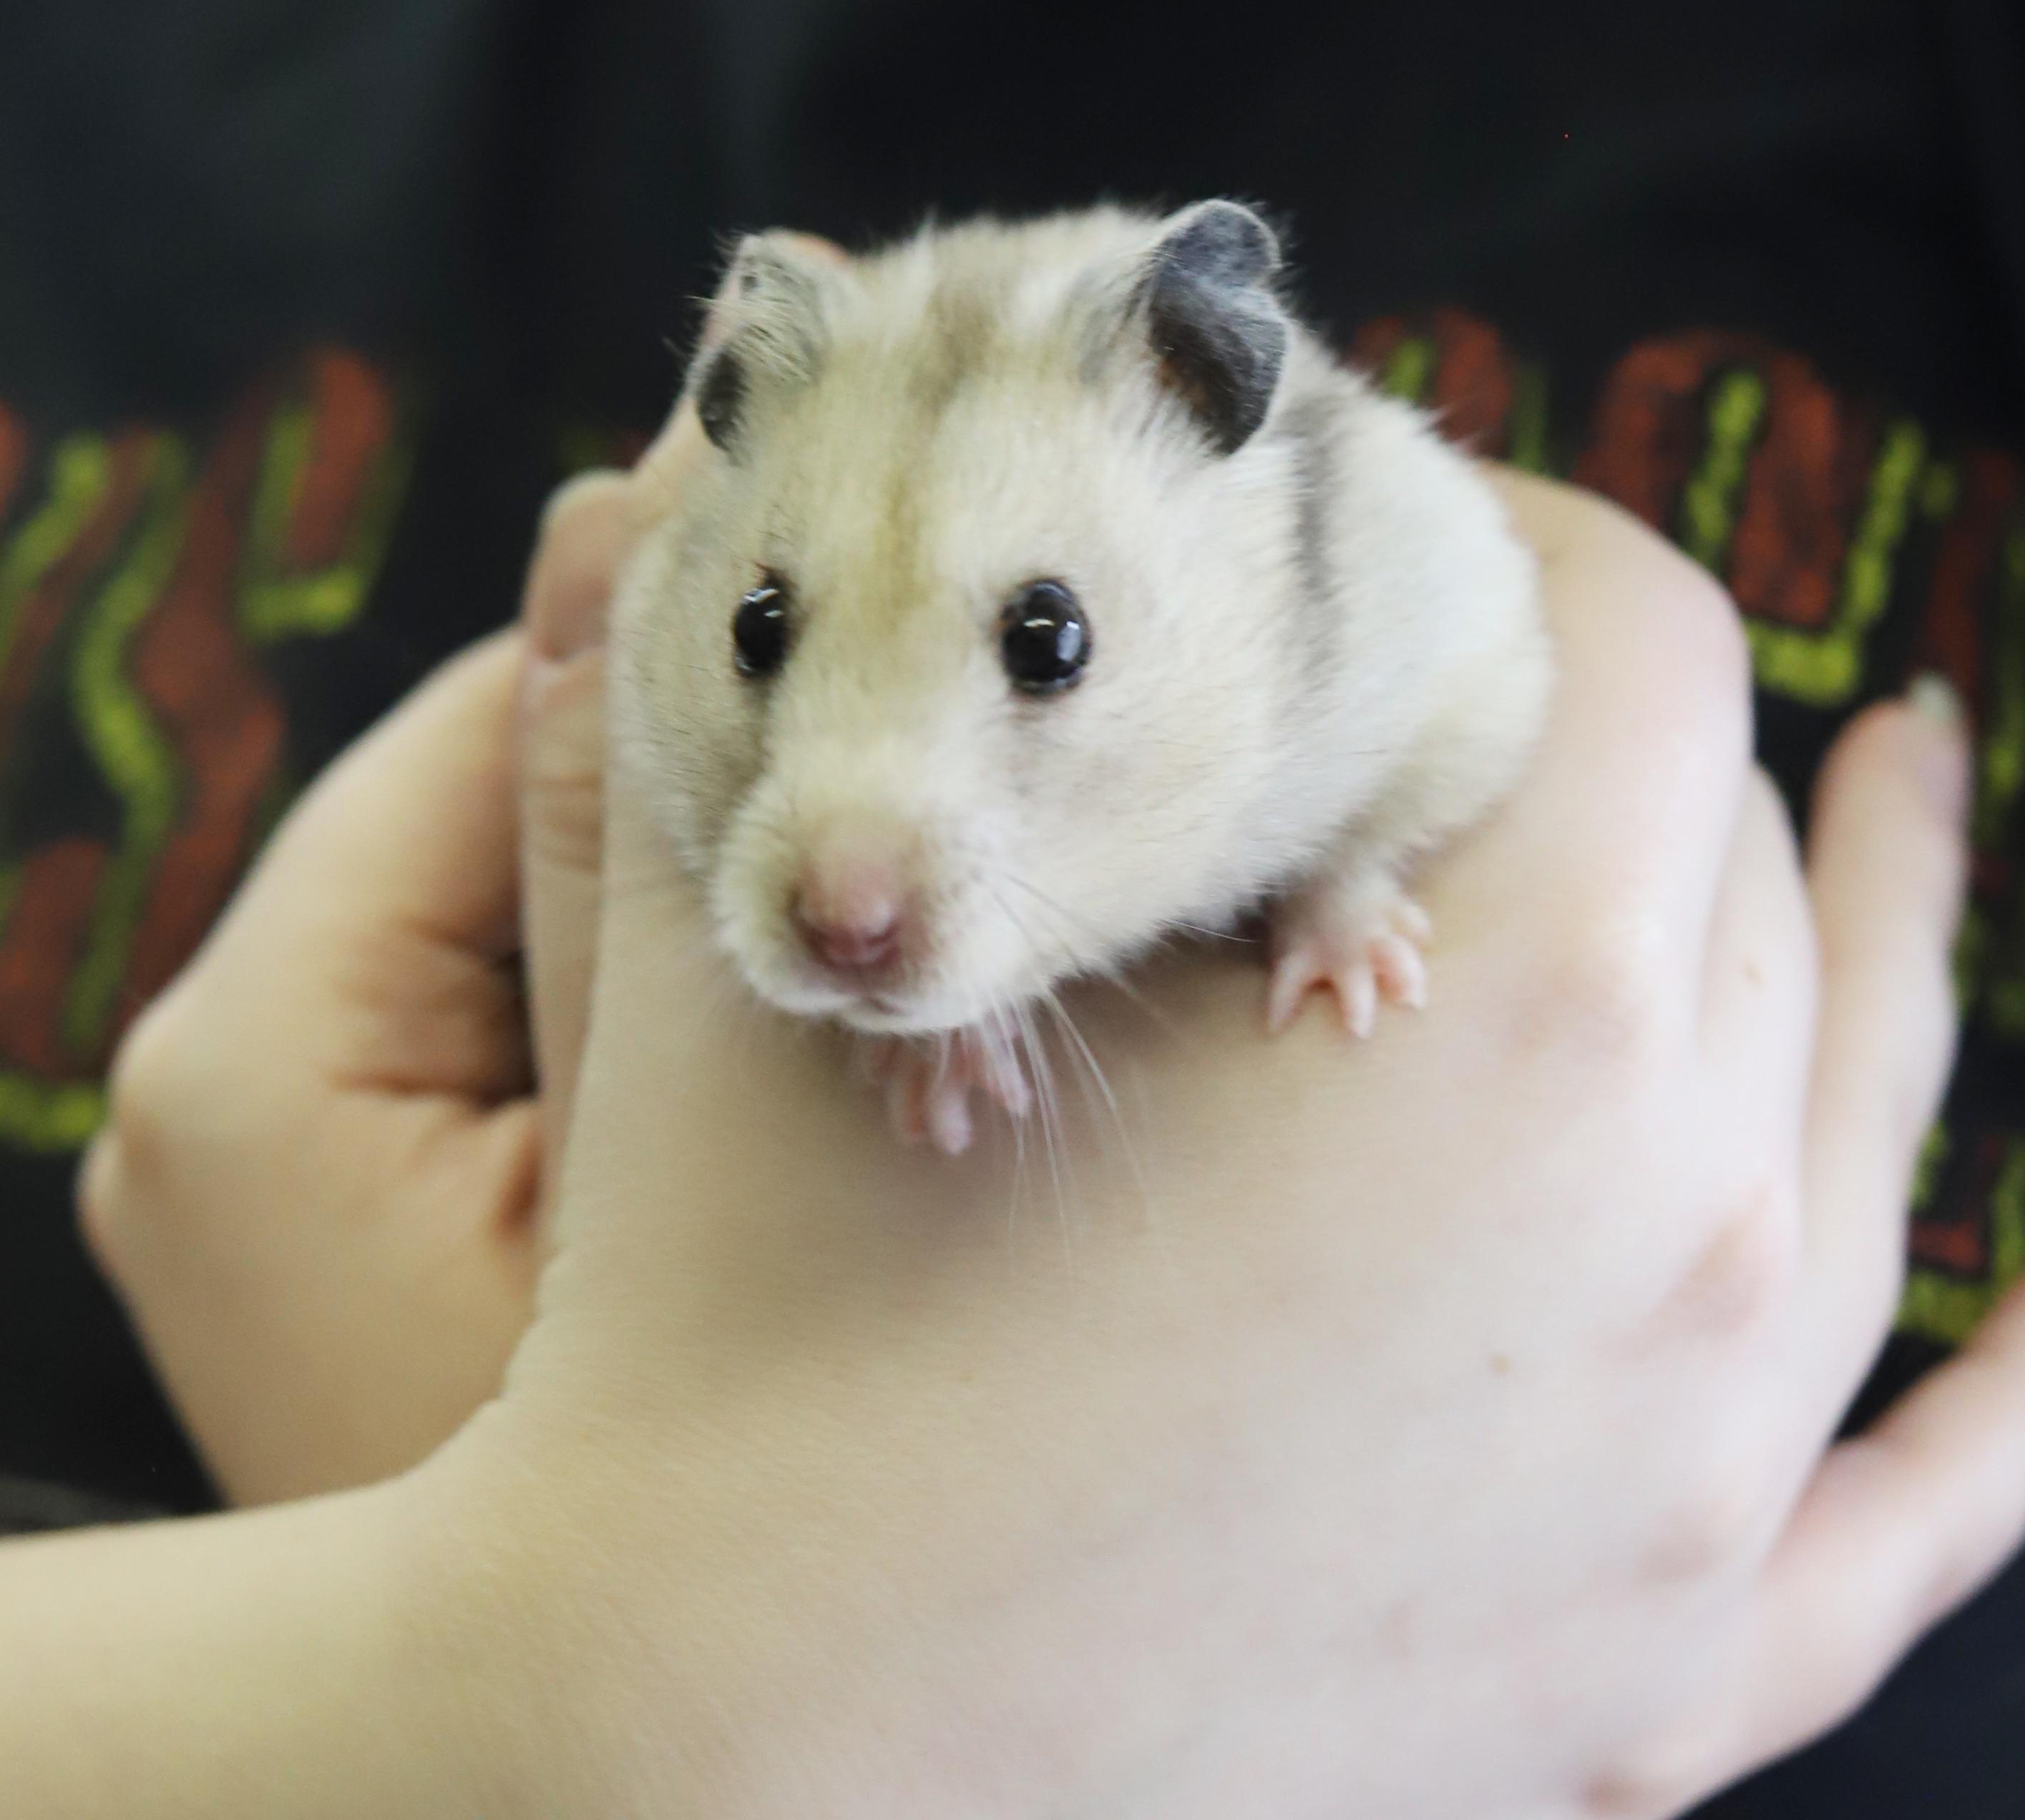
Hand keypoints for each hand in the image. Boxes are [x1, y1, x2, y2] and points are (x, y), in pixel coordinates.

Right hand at [402, 436, 2024, 1817]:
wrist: (689, 1762)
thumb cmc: (724, 1342)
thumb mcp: (799, 953)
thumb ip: (831, 671)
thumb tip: (743, 449)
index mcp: (1512, 1017)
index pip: (1621, 641)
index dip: (1500, 530)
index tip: (1391, 532)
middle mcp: (1674, 1240)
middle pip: (1740, 861)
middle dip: (1604, 726)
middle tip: (1464, 687)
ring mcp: (1691, 1481)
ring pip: (1853, 1116)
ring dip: (1861, 924)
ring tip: (1894, 788)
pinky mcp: (1644, 1676)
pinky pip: (1907, 1520)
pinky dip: (2002, 1406)